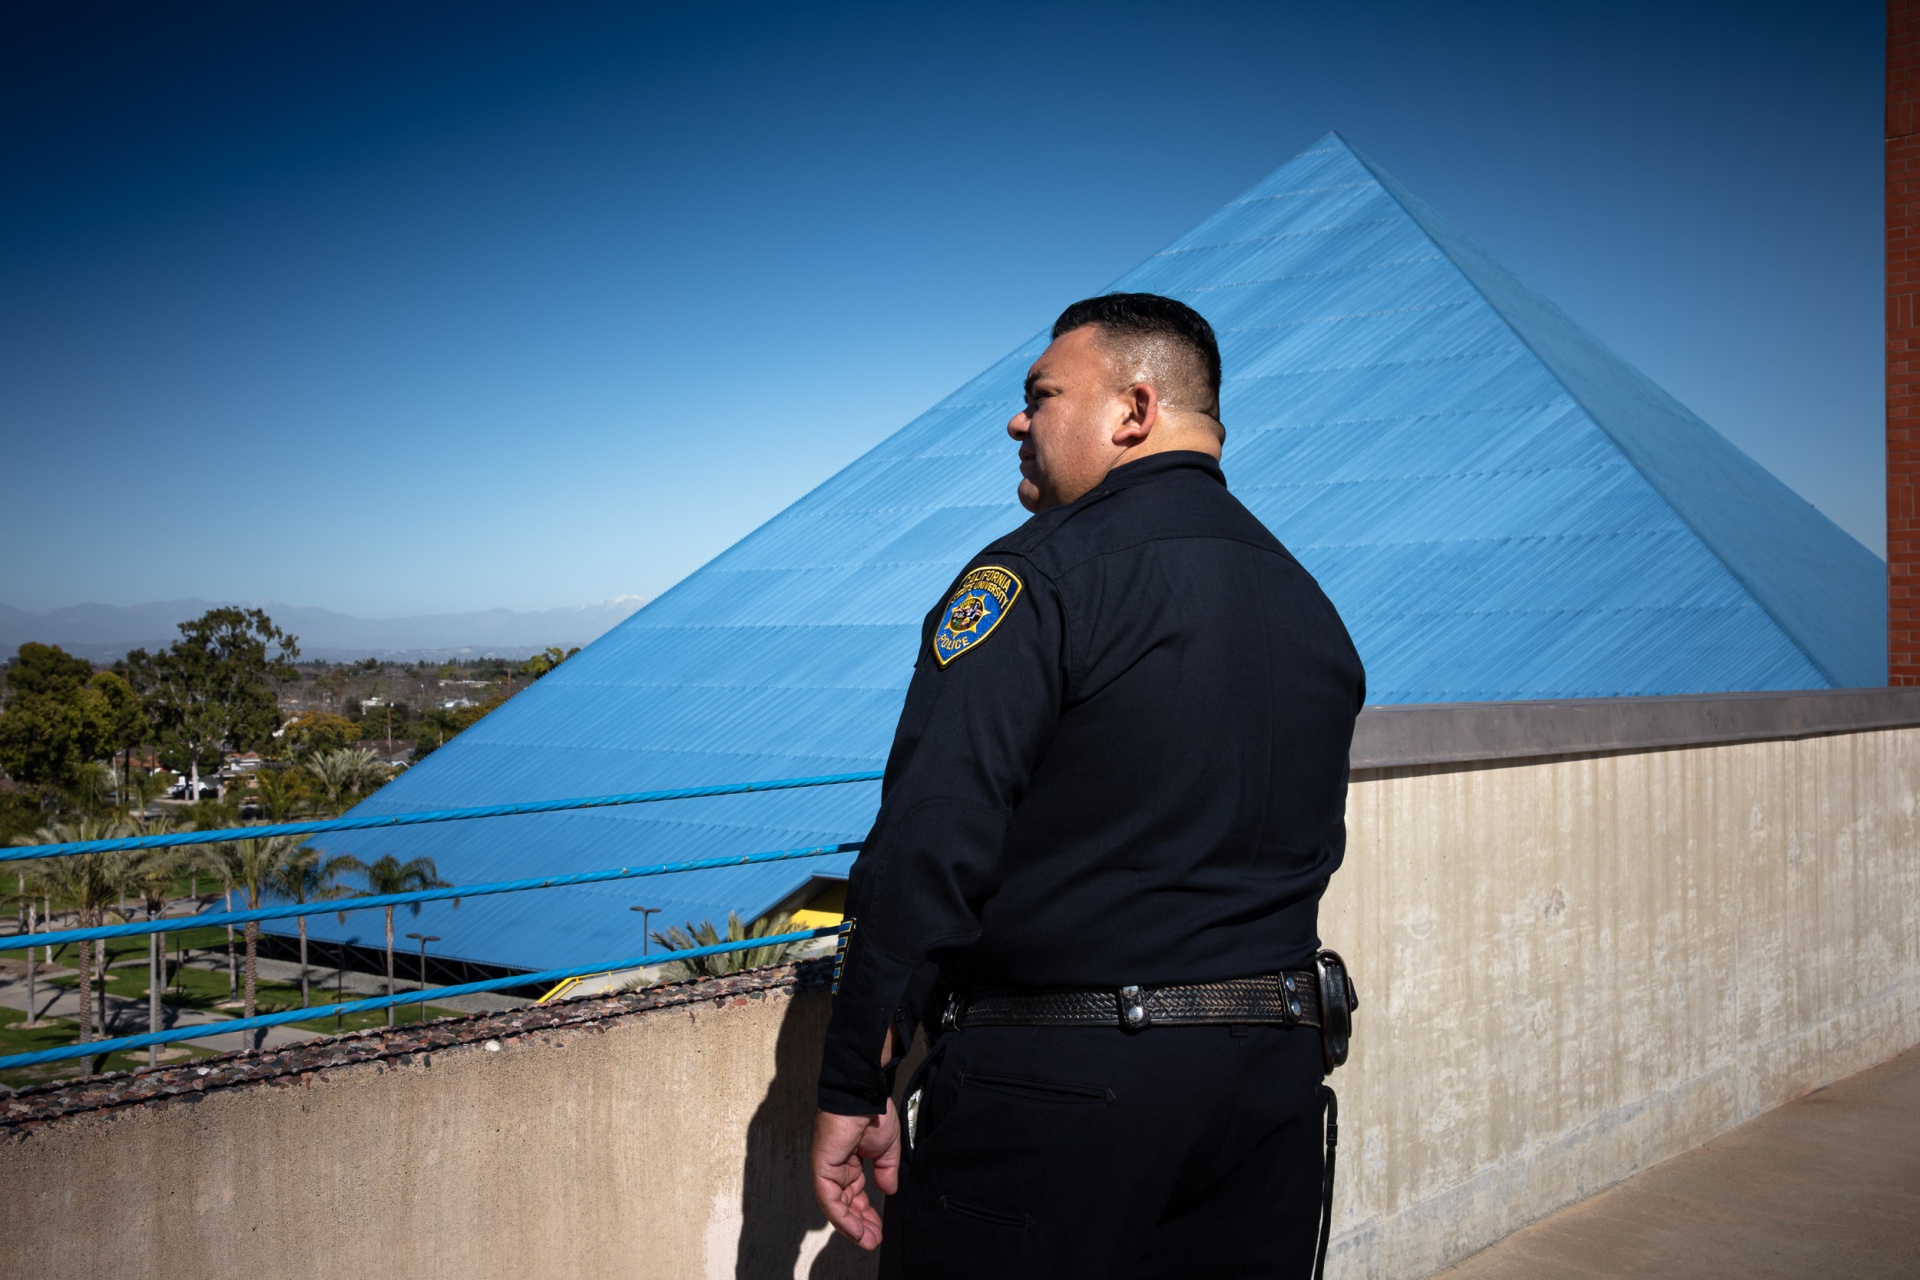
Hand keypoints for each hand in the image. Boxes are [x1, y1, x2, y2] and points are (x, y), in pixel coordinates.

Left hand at [811, 1102, 901, 1250]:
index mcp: (849, 1161)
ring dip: (852, 1226)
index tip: (878, 1229)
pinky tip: (856, 1229)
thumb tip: (888, 1191)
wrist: (864, 1096)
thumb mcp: (886, 1149)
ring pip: (836, 1206)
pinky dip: (842, 1216)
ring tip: (867, 1240)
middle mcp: (836, 1167)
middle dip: (860, 1224)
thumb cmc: (874, 1114)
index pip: (856, 1194)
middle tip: (873, 1240)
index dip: (866, 1213)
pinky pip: (829, 1199)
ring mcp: (826, 1168)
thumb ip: (886, 1172)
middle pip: (846, 1203)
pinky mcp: (821, 1167)